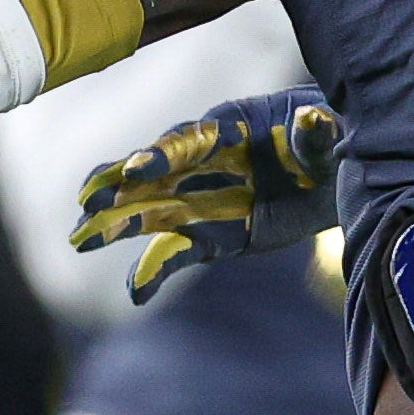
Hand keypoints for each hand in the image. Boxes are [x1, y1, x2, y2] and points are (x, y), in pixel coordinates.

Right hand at [72, 93, 343, 305]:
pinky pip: (179, 252)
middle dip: (118, 188)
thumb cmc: (326, 140)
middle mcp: (204, 162)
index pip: (189, 140)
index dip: (162, 154)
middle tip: (84, 204)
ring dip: (117, 225)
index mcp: (229, 125)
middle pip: (154, 175)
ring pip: (153, 212)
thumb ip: (317, 133)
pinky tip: (135, 293)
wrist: (333, 172)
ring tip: (80, 239)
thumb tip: (315, 121)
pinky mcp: (214, 235)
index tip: (135, 170)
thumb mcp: (328, 134)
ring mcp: (204, 199)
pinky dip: (157, 270)